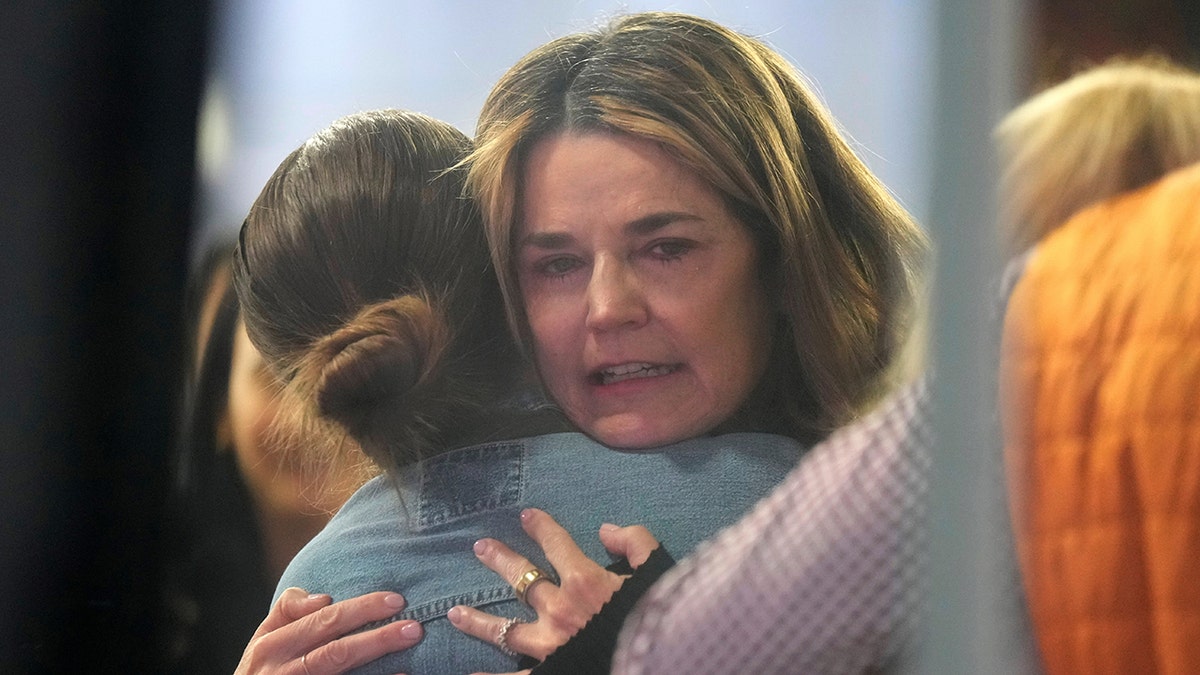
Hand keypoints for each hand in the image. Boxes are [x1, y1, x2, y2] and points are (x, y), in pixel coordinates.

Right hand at [235, 587, 422, 674]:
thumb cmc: (264, 669)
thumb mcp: (264, 639)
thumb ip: (288, 612)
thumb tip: (324, 597)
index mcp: (271, 646)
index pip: (323, 621)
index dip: (361, 609)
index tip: (395, 600)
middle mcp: (282, 671)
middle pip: (337, 652)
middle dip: (378, 637)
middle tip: (414, 626)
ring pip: (340, 672)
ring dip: (378, 660)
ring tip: (408, 647)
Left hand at [447, 508, 658, 664]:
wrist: (655, 661)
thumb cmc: (656, 618)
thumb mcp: (657, 571)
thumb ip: (635, 542)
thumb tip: (606, 530)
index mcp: (584, 581)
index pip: (556, 544)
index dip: (540, 527)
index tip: (526, 516)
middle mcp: (559, 609)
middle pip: (521, 578)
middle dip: (500, 559)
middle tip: (480, 548)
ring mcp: (548, 645)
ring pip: (503, 630)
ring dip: (477, 621)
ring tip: (455, 612)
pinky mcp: (548, 672)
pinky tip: (470, 673)